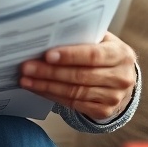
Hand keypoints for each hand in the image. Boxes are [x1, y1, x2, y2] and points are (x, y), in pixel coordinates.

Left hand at [19, 32, 136, 120]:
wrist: (121, 78)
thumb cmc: (104, 53)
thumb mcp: (101, 40)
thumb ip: (82, 37)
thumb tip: (49, 35)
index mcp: (121, 54)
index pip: (93, 55)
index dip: (69, 56)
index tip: (47, 55)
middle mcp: (121, 77)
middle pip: (80, 76)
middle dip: (49, 72)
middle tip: (26, 68)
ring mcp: (114, 97)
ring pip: (74, 92)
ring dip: (46, 86)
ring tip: (26, 80)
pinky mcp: (104, 111)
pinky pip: (73, 104)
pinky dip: (53, 96)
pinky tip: (38, 89)